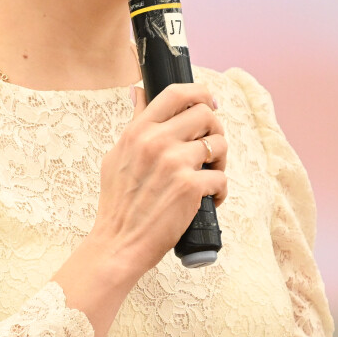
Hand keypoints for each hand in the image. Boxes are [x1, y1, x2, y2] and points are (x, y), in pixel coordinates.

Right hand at [54, 82, 226, 336]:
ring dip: (220, 161)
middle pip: (205, 114)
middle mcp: (157, 141)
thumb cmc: (117, 204)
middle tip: (210, 149)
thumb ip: (133, 123)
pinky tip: (209, 200)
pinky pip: (221, 178)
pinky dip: (220, 191)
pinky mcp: (190, 187)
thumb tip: (138, 92)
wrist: (118, 244)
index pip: (175, 93)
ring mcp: (175, 163)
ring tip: (210, 176)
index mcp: (138, 131)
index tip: (210, 102)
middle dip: (215, 130)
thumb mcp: (117, 155)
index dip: (200, 93)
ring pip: (219, 145)